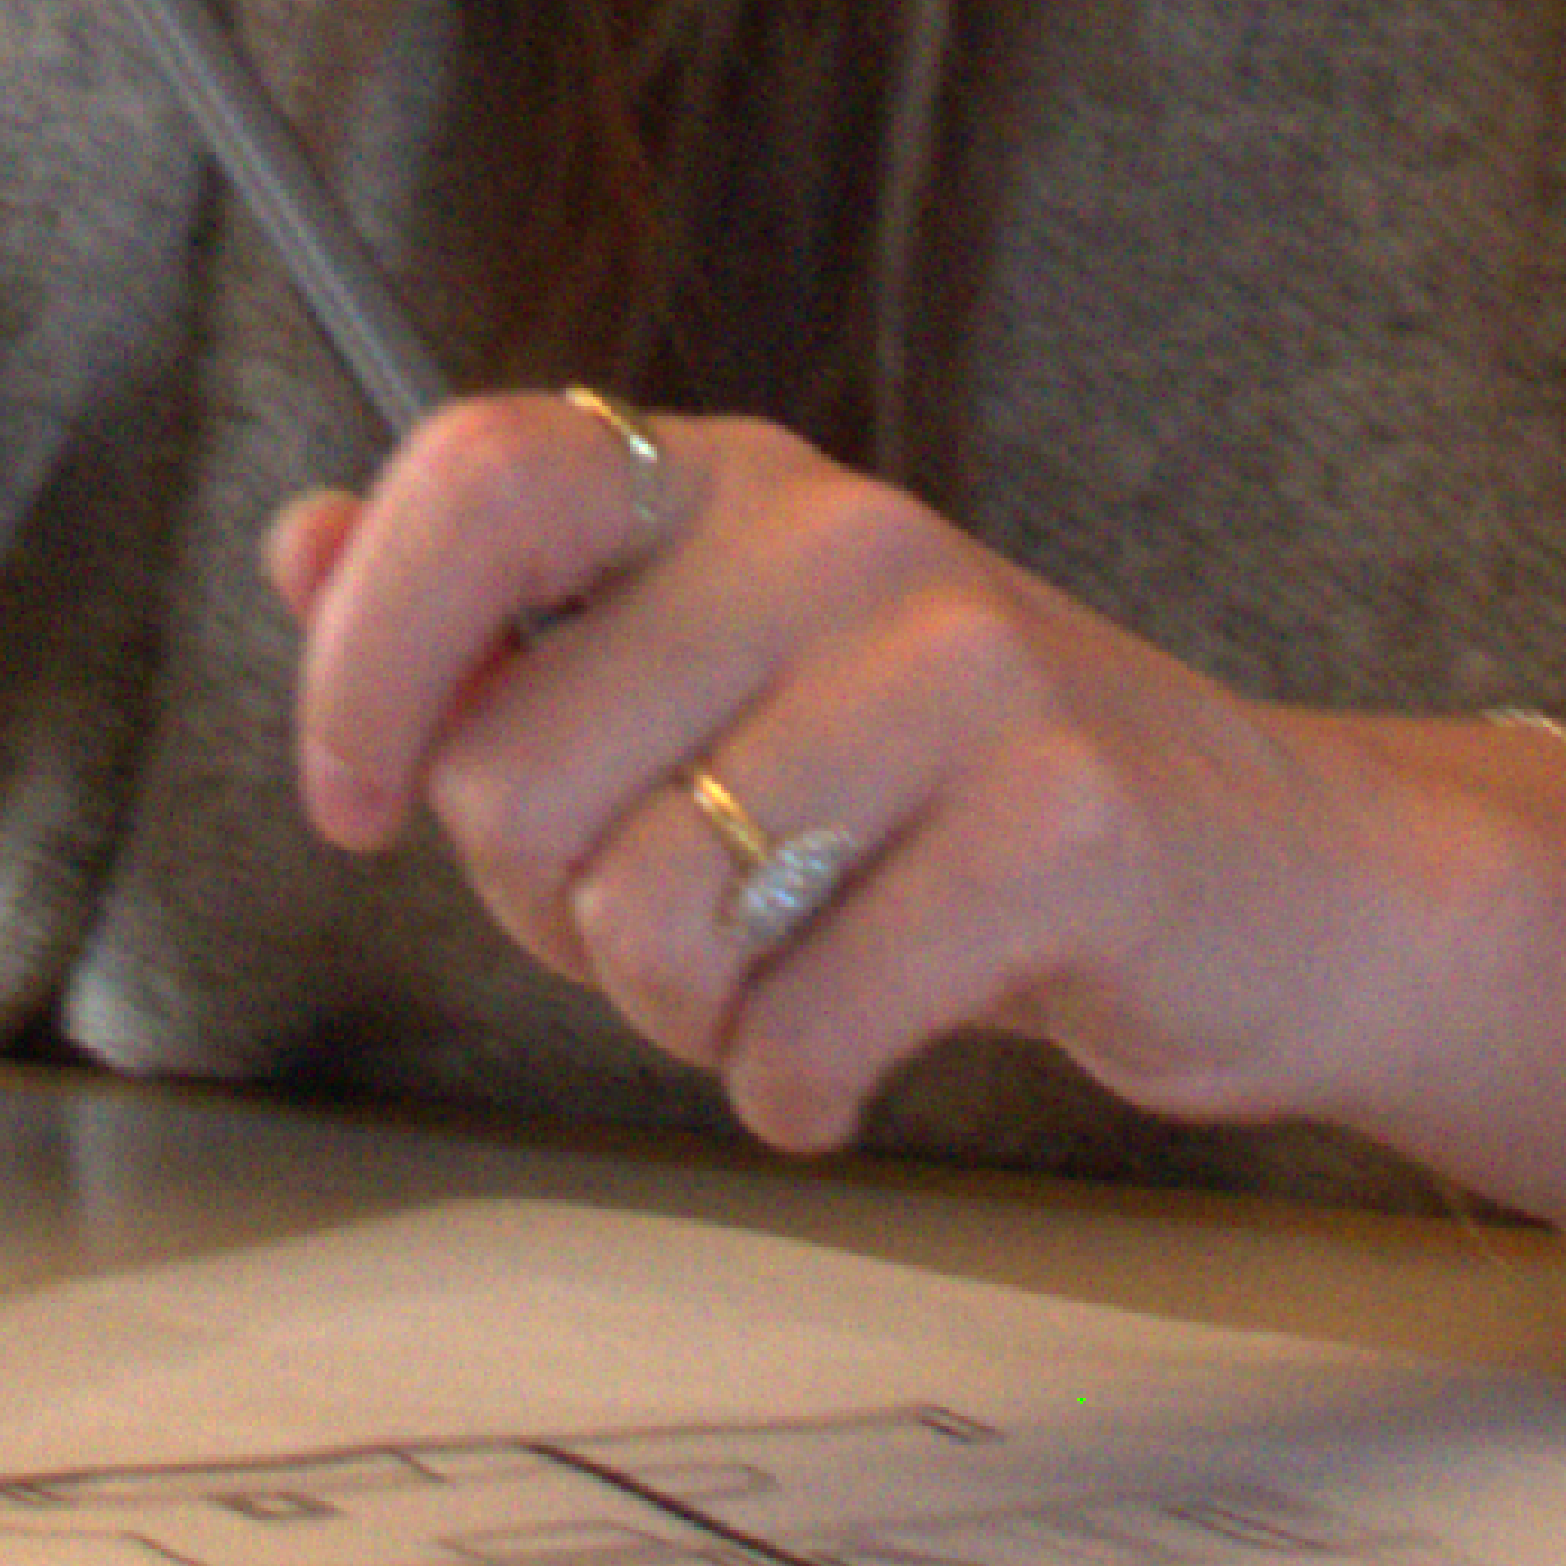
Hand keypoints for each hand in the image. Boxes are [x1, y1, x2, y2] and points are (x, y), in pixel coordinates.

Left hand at [268, 388, 1430, 1160]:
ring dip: (687, 1017)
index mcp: (722, 486)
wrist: (1264, 879)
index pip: (482, 477)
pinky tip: (856, 1057)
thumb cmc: (941, 803)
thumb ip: (505, 630)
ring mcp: (965, 663)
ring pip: (651, 917)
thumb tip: (300, 542)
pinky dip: (800, 1087)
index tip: (357, 805)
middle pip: (517, 778)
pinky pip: (805, 1022)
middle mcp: (835, 536)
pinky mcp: (1065, 817)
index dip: (367, 657)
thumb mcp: (714, 685)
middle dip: (558, 915)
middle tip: (687, 920)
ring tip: (789, 976)